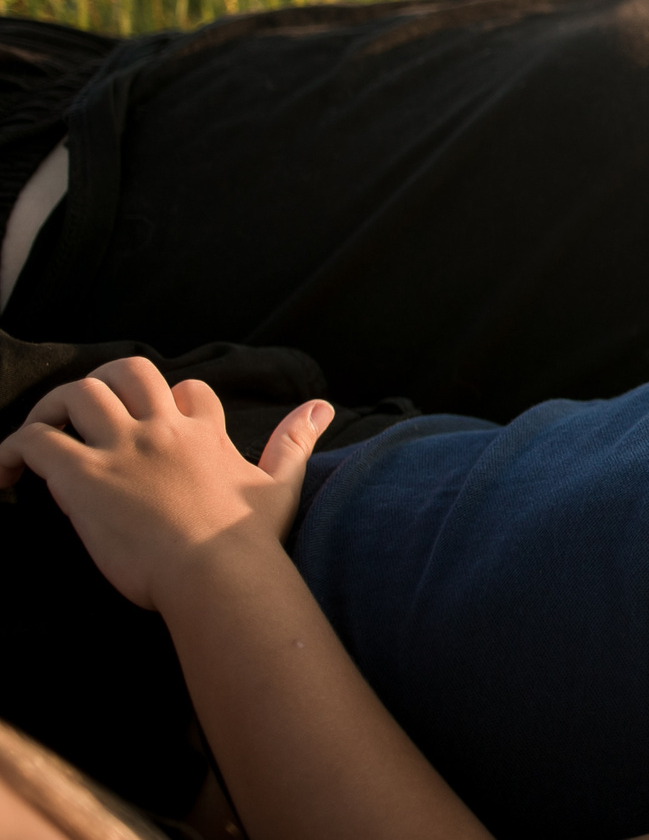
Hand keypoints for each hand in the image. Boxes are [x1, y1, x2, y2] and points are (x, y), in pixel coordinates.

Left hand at [0, 358, 331, 611]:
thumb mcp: (280, 485)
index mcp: (202, 434)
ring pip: (77, 394)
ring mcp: (122, 450)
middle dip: (102, 384)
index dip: (168, 402)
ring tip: (40, 437)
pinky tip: (5, 471)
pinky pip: (34, 442)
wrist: (218, 572)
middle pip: (127, 372)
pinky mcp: (84, 477)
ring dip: (52, 409)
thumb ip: (295, 441)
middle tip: (85, 417)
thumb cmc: (249, 539)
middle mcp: (161, 430)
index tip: (156, 426)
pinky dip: (13, 450)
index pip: (184, 391)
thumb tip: (322, 405)